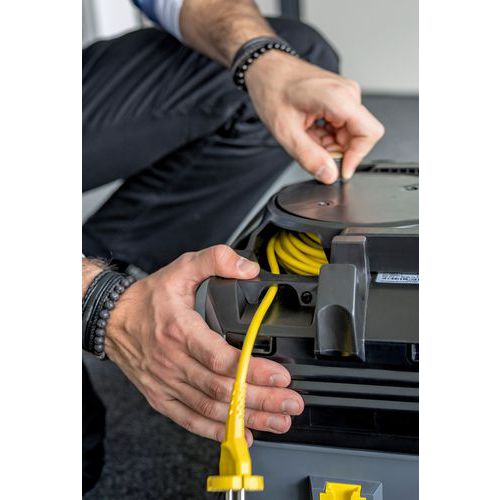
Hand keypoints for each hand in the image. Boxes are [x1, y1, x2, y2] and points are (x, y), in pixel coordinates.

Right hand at [105, 245, 303, 444]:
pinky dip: (216, 430)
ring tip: (278, 421)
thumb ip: (216, 260)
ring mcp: (167, 383)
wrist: (110, 319)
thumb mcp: (182, 267)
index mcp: (181, 331)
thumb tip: (249, 268)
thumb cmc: (148, 298)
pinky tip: (241, 433)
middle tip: (290, 404)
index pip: (221, 358)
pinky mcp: (161, 397)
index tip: (279, 376)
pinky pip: (190, 419)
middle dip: (261, 399)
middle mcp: (173, 362)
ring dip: (246, 418)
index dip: (252, 370)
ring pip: (211, 408)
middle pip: (222, 389)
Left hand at [245, 51, 384, 182]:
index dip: (356, 157)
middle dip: (337, 152)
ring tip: (305, 137)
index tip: (340, 171)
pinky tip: (309, 132)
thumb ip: (309, 157)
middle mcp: (347, 94)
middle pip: (359, 136)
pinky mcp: (340, 99)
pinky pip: (342, 127)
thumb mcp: (286, 132)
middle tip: (312, 152)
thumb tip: (329, 176)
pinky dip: (326, 136)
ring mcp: (345, 95)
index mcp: (338, 98)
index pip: (369, 134)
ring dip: (329, 145)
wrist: (265, 69)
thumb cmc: (272, 89)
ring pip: (349, 134)